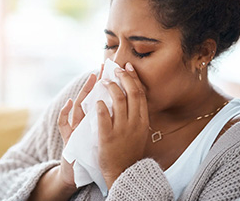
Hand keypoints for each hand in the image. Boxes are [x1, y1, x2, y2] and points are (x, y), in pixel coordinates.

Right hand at [57, 65, 103, 187]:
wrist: (80, 172)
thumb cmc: (93, 153)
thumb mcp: (100, 136)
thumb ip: (106, 121)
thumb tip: (118, 108)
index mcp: (93, 122)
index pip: (100, 100)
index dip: (106, 86)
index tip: (112, 72)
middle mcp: (83, 122)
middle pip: (88, 98)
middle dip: (94, 83)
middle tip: (101, 69)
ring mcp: (75, 129)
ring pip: (77, 107)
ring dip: (83, 92)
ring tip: (90, 79)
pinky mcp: (68, 139)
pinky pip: (63, 124)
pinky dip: (64, 113)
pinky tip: (67, 103)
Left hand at [97, 62, 148, 188]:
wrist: (123, 172)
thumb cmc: (130, 150)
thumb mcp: (139, 132)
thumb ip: (137, 115)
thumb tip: (132, 96)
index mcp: (143, 121)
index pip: (140, 94)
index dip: (134, 78)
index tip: (128, 67)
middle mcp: (135, 123)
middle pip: (131, 93)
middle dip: (124, 77)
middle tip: (115, 69)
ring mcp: (122, 130)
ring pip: (118, 101)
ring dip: (110, 87)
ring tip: (103, 81)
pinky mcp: (107, 137)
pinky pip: (103, 117)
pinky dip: (100, 106)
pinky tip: (96, 100)